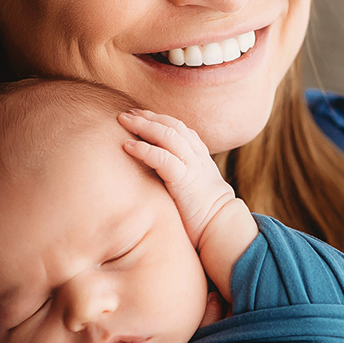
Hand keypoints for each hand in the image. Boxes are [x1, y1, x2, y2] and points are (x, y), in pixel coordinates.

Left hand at [118, 110, 239, 247]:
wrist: (220, 229)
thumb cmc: (202, 214)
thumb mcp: (191, 187)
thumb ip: (177, 176)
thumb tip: (155, 175)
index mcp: (200, 156)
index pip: (179, 128)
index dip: (159, 119)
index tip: (139, 115)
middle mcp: (197, 156)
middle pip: (172, 125)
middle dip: (148, 117)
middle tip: (127, 113)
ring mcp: (192, 166)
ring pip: (168, 135)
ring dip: (144, 126)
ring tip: (123, 121)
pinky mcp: (185, 180)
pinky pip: (163, 158)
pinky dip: (144, 150)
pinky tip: (128, 146)